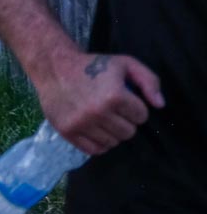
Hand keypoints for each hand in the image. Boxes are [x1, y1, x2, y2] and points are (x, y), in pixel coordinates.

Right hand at [35, 51, 164, 156]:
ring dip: (111, 132)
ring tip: (102, 117)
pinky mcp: (67, 131)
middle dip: (124, 121)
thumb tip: (159, 105)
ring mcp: (81, 123)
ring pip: (113, 142)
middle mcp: (98, 112)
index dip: (135, 107)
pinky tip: (94, 128)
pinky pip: (94, 150)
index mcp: (114, 96)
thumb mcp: (125, 63)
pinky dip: (98, 142)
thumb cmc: (93, 65)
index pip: (141, 116)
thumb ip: (149, 81)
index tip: (123, 99)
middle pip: (129, 132)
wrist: (54, 67)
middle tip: (112, 109)